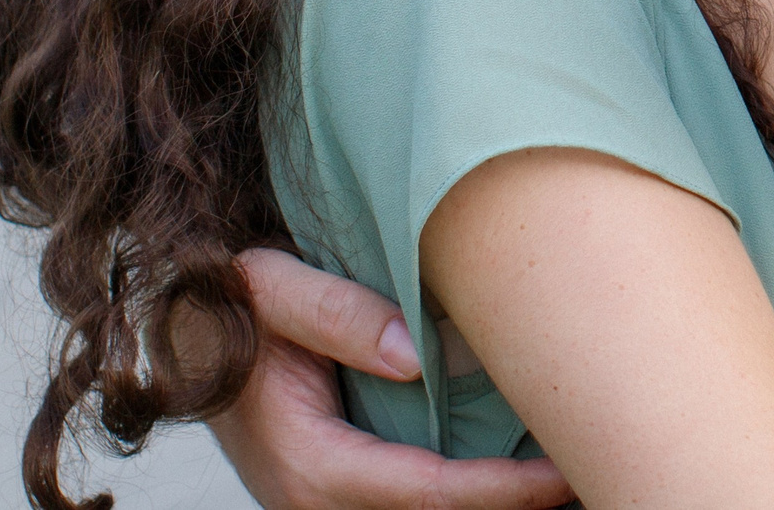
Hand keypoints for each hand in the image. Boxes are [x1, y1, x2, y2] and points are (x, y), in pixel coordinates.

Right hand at [210, 247, 573, 509]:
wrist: (181, 334)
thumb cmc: (225, 305)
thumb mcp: (266, 286)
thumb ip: (334, 312)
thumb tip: (414, 355)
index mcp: (310, 463)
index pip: (427, 494)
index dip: (502, 491)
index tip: (563, 474)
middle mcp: (317, 501)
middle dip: (513, 508)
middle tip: (592, 478)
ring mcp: (328, 503)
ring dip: (495, 504)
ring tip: (574, 481)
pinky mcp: (341, 490)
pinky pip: (413, 502)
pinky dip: (468, 495)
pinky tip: (521, 475)